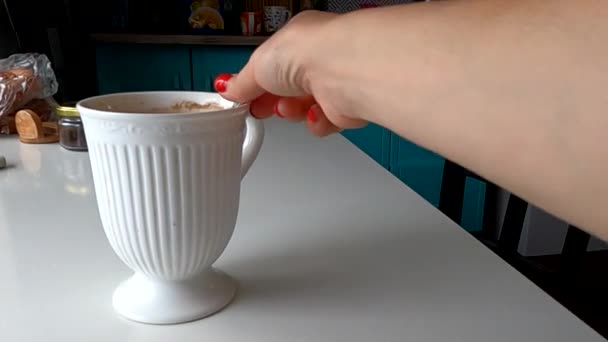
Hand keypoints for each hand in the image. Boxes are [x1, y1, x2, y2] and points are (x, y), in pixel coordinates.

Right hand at [213, 10, 366, 136]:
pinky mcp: (347, 105)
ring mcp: (334, 82)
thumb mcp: (257, 65)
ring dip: (293, 112)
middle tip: (262, 108)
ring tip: (289, 108)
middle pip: (289, 89)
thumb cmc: (307, 52)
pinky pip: (324, 122)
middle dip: (274, 102)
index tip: (242, 99)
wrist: (341, 72)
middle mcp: (319, 58)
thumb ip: (242, 81)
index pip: (273, 65)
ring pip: (305, 108)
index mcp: (298, 39)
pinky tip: (315, 113)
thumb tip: (228, 89)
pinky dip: (317, 122)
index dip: (256, 84)